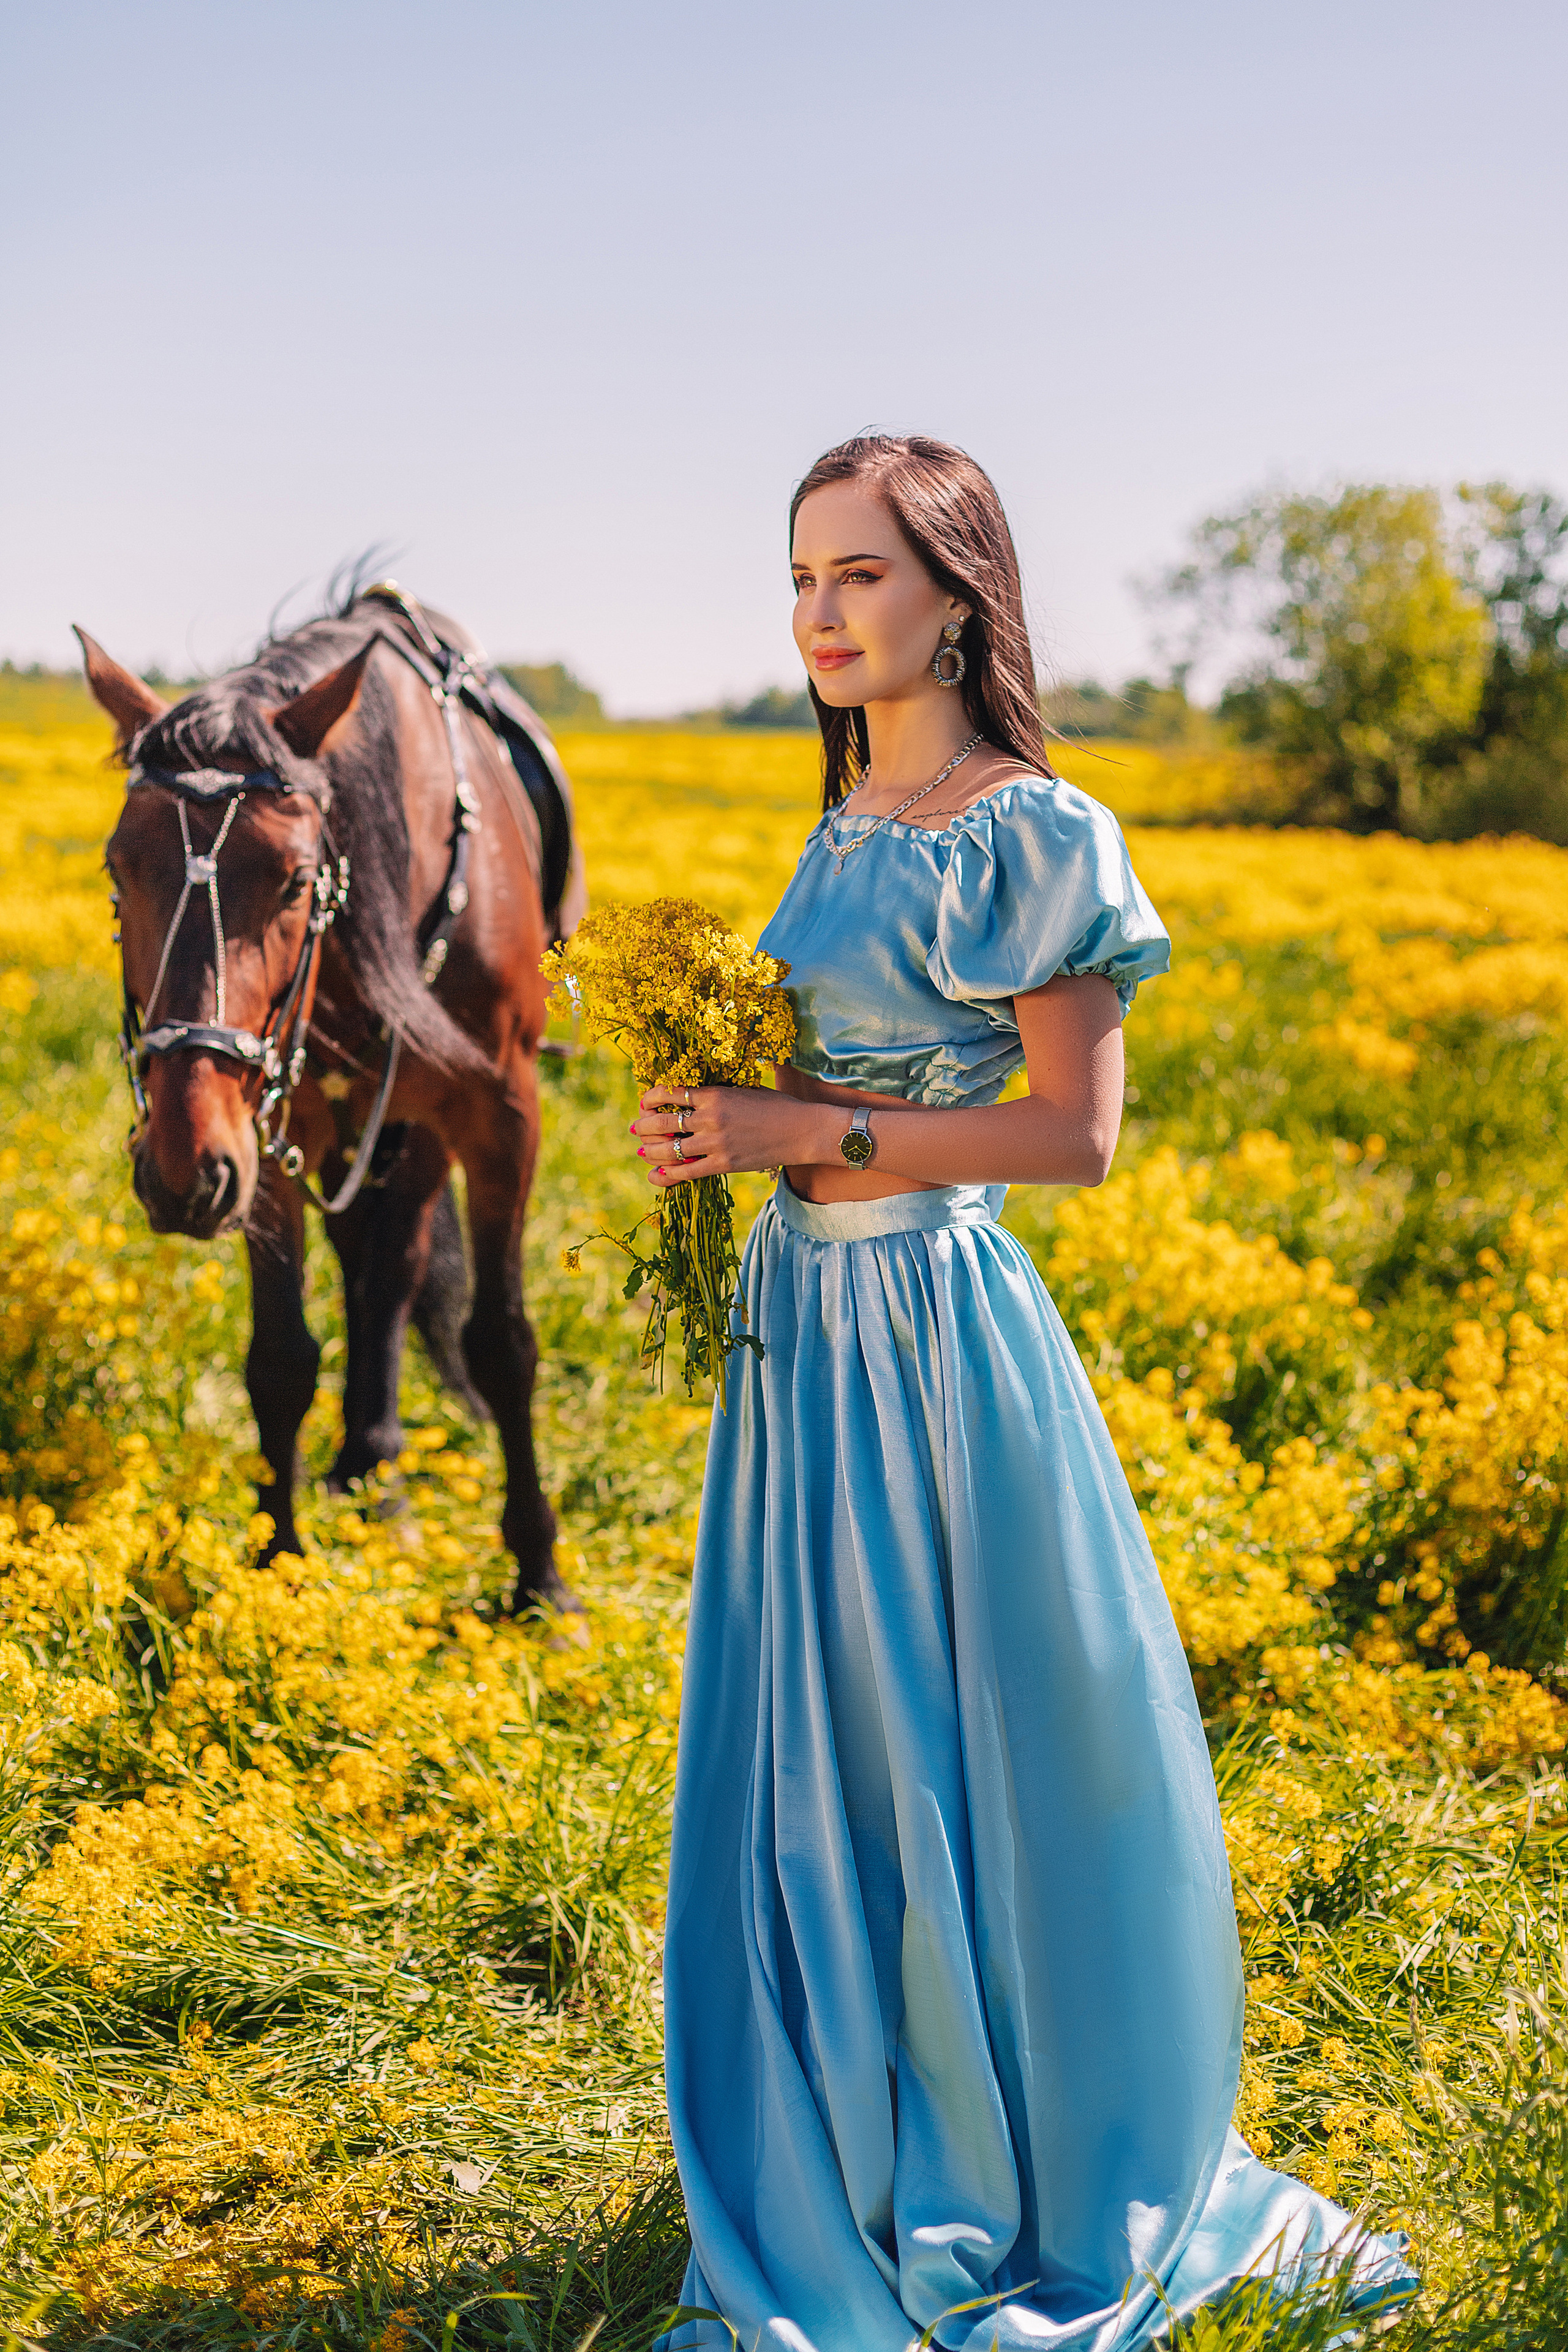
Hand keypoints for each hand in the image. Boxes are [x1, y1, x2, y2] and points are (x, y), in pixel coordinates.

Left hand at [631, 1084, 816, 1187]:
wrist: (802, 1130)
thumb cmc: (776, 1106)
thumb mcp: (743, 1090)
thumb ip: (717, 1094)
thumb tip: (692, 1097)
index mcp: (714, 1094)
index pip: (670, 1093)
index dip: (650, 1097)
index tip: (644, 1101)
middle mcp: (710, 1118)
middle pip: (663, 1123)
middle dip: (643, 1126)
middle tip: (636, 1128)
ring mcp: (716, 1143)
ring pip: (670, 1150)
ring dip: (651, 1151)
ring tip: (643, 1152)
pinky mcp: (724, 1164)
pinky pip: (687, 1172)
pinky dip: (668, 1175)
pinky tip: (657, 1175)